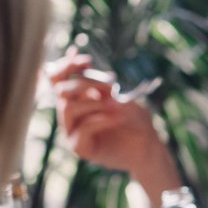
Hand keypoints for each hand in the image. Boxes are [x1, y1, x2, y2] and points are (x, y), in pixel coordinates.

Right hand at [45, 54, 170, 181]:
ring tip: (115, 104)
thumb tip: (80, 62)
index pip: (60, 78)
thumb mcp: (118, 94)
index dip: (67, 65)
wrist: (147, 147)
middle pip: (61, 90)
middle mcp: (71, 113)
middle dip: (85, 83)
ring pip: (67, 108)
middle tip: (111, 85)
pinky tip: (117, 117)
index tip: (88, 60)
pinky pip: (82, 129)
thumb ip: (97, 81)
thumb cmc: (133, 119)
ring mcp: (73, 131)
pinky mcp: (80, 147)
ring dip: (92, 102)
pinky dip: (100, 120)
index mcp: (77, 97)